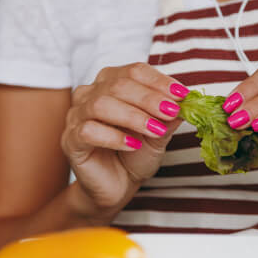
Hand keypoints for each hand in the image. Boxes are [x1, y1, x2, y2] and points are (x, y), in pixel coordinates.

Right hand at [62, 63, 188, 210]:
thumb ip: (168, 118)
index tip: (182, 94)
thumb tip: (186, 103)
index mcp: (111, 83)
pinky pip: (88, 130)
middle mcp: (90, 94)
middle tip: (171, 111)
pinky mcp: (71, 140)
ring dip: (133, 116)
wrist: (118, 185)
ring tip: (154, 129)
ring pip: (101, 105)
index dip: (159, 81)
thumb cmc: (136, 154)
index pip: (134, 71)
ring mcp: (76, 116)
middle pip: (118, 85)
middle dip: (149, 98)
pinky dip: (113, 136)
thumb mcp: (158, 134)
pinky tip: (132, 145)